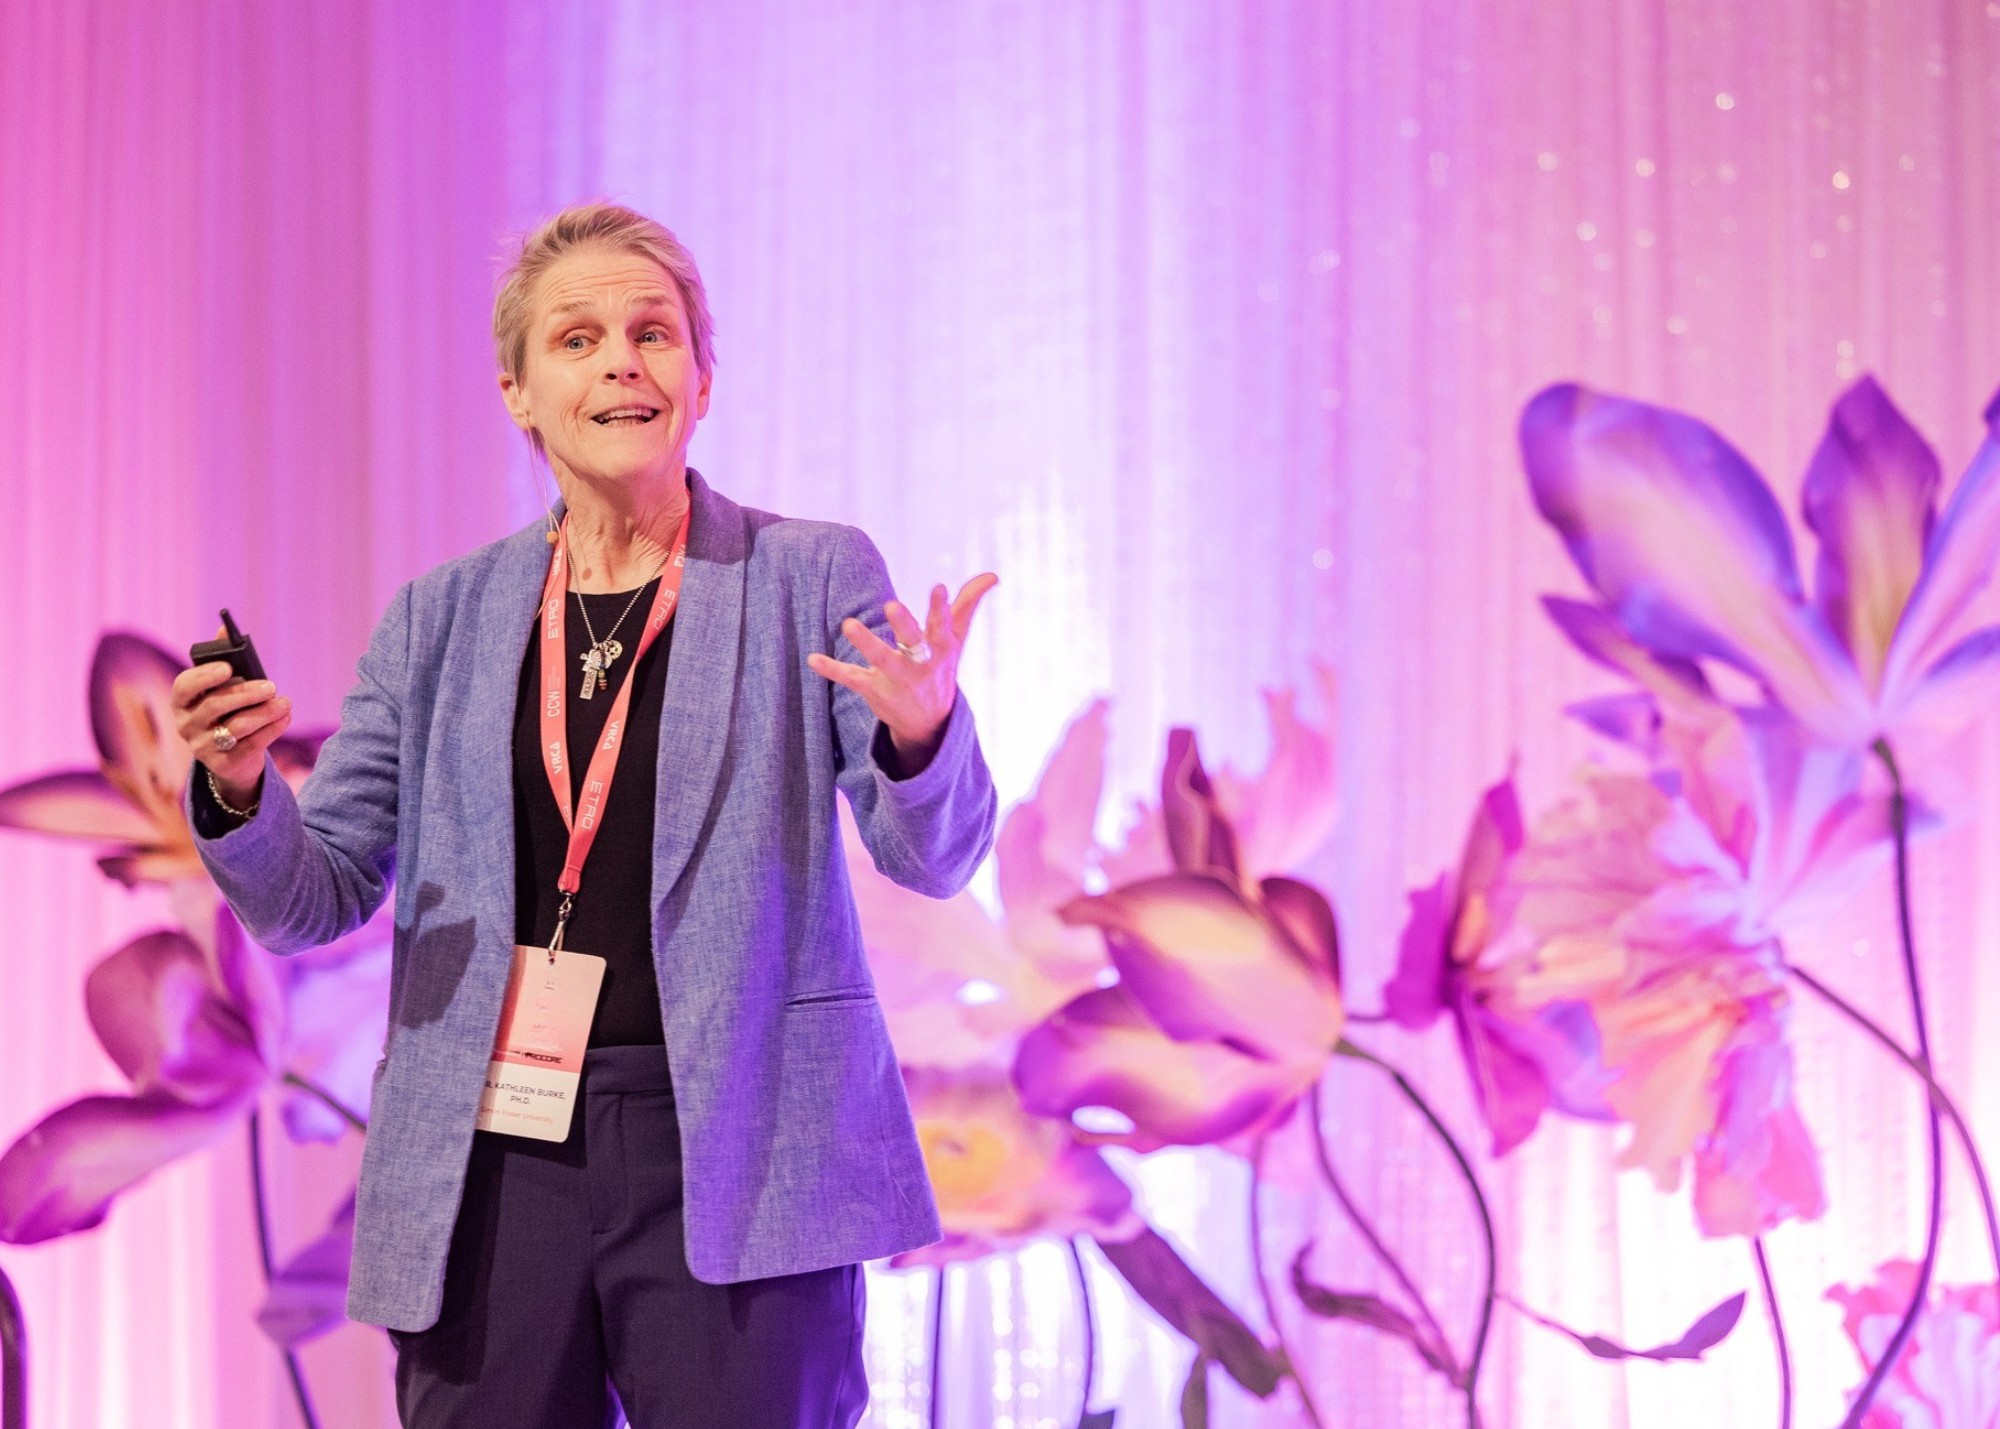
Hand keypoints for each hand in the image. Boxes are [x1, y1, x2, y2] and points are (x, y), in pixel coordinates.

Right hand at [170, 626, 292, 807]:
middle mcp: (185, 725)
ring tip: (285, 703)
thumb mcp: (221, 687)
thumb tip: (224, 628)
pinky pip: (252, 745)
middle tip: (271, 686)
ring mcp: (202, 747)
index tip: (228, 668)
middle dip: (247, 693)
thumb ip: (222, 658)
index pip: (184, 686)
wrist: (231, 756)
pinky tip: (286, 717)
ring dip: (266, 712)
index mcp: (181, 701)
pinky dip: (273, 728)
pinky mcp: (223, 764)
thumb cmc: (227, 710)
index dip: (205, 676)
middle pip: (216, 706)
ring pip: (237, 726)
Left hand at [808, 574, 997, 773]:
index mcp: (941, 649)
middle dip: (904, 626)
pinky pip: (852, 679)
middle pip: (914, 643)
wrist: (929, 723)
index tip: (938, 588)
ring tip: (848, 624)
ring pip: (881, 660)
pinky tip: (813, 658)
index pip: (942, 626)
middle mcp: (920, 665)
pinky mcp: (875, 690)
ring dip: (866, 643)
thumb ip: (968, 604)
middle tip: (892, 604)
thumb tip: (993, 575)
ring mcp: (897, 679)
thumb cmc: (941, 668)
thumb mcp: (957, 640)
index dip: (941, 608)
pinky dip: (832, 669)